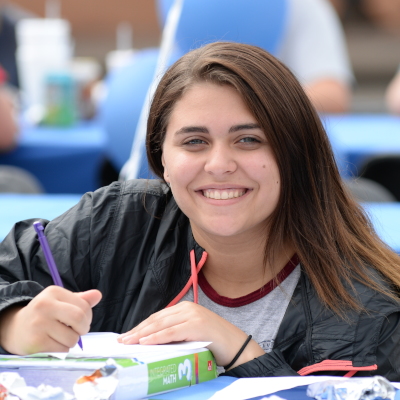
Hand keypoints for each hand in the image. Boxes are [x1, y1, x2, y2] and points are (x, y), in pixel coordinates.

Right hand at [0, 286, 101, 354]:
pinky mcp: (36, 341)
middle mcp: (44, 305)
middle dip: (84, 328)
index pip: (84, 305)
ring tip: (63, 336)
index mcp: (53, 292)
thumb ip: (81, 299)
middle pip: (79, 318)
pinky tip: (53, 343)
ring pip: (72, 338)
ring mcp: (39, 323)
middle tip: (79, 331)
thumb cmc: (46, 314)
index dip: (88, 316)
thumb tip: (98, 295)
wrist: (16, 329)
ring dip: (72, 340)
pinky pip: (62, 349)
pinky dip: (63, 348)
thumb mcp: (62, 302)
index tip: (82, 320)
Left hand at [117, 301, 263, 368]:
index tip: (128, 335)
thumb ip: (176, 332)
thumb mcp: (191, 333)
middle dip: (137, 330)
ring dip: (142, 334)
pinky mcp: (196, 325)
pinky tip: (145, 342)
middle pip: (156, 319)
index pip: (158, 317)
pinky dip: (156, 337)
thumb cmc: (213, 341)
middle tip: (122, 340)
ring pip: (161, 324)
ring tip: (129, 341)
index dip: (141, 326)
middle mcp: (187, 308)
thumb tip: (153, 341)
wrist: (237, 345)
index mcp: (185, 307)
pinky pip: (171, 332)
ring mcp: (192, 315)